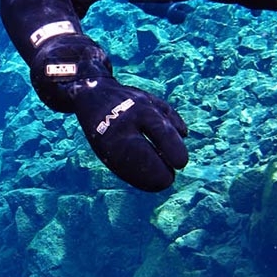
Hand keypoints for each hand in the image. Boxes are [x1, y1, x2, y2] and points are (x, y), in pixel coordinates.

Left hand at [73, 78, 188, 190]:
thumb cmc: (103, 133)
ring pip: (165, 122)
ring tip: (180, 160)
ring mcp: (140, 103)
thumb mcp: (106, 149)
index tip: (166, 181)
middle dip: (172, 151)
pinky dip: (176, 123)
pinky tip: (182, 135)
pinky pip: (167, 111)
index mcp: (111, 132)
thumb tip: (162, 180)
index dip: (155, 169)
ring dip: (176, 142)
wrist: (95, 95)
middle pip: (157, 131)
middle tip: (179, 166)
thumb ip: (130, 163)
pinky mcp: (150, 98)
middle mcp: (127, 115)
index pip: (137, 153)